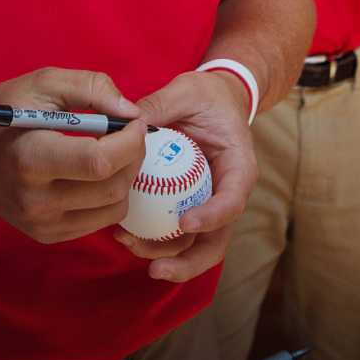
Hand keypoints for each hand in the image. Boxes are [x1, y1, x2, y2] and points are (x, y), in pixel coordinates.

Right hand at [0, 68, 148, 243]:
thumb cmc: (3, 113)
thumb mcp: (42, 84)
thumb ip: (90, 88)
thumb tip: (131, 111)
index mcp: (31, 158)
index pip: (99, 162)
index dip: (129, 141)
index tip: (134, 120)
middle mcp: (36, 200)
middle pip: (112, 187)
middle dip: (133, 156)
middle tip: (127, 133)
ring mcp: (42, 224)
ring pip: (114, 207)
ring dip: (126, 177)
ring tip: (112, 152)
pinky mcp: (48, 235)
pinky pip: (100, 220)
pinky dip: (110, 196)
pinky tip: (96, 174)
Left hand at [112, 69, 255, 281]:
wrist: (214, 101)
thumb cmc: (206, 96)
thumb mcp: (186, 90)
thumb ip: (161, 104)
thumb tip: (129, 121)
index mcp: (238, 168)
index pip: (232, 200)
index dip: (212, 216)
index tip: (184, 222)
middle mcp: (225, 195)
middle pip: (215, 243)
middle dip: (187, 263)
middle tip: (155, 268)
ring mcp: (206, 206)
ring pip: (191, 247)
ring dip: (161, 255)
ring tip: (127, 244)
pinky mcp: (185, 207)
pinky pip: (171, 233)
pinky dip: (150, 240)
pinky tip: (122, 233)